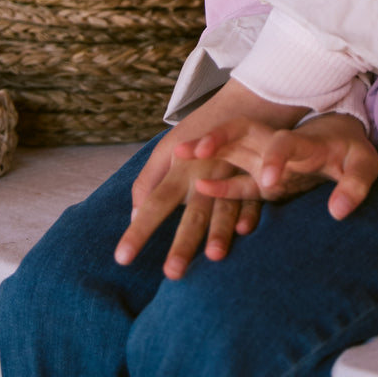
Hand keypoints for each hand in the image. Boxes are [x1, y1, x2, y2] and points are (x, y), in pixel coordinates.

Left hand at [114, 79, 308, 279]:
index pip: (155, 203)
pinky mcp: (255, 177)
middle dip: (182, 244)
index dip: (139, 231)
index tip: (122, 259)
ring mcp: (232, 175)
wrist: (245, 102)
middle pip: (192, 213)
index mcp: (180, 168)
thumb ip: (148, 181)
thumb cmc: (200, 131)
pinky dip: (250, 213)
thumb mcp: (168, 149)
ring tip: (214, 257)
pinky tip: (244, 231)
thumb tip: (134, 216)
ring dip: (219, 232)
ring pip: (224, 208)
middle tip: (172, 274)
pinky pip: (253, 198)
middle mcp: (204, 173)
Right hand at [189, 111, 377, 220]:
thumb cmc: (353, 153)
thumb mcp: (364, 166)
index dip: (276, 159)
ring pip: (229, 148)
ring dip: (205, 150)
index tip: (270, 182)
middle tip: (192, 150)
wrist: (343, 138)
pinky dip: (217, 183)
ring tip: (177, 155)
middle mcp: (277, 144)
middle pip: (243, 133)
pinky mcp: (259, 174)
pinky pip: (233, 177)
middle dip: (218, 138)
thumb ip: (355, 186)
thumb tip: (339, 211)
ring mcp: (264, 157)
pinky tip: (196, 188)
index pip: (285, 143)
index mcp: (303, 141)